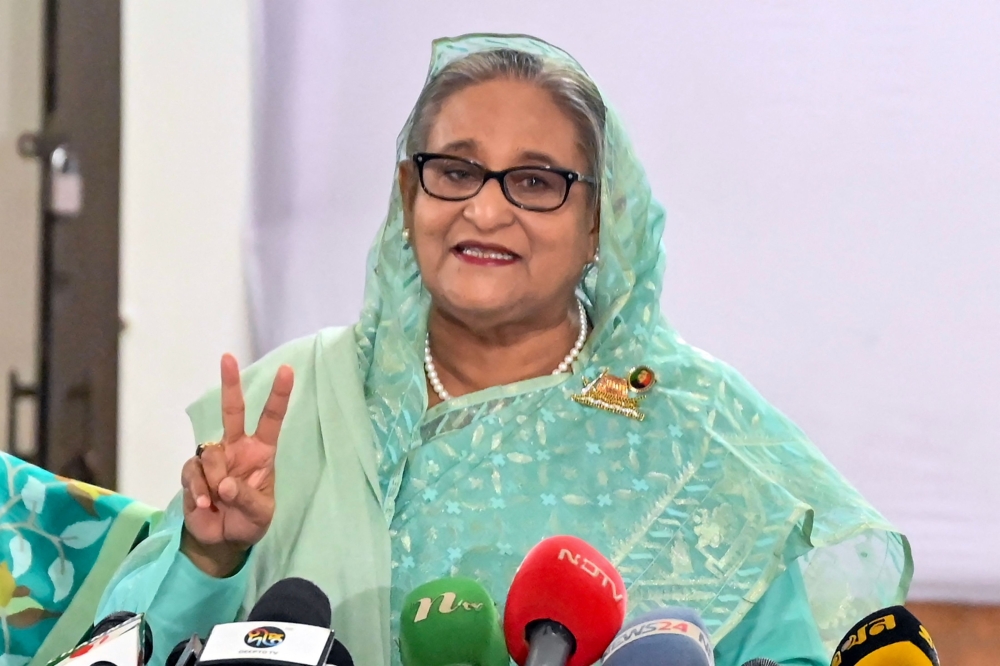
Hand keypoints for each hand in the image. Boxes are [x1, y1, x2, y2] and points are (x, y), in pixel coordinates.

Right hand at [180, 353, 293, 575]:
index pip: (271, 419)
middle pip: (232, 411)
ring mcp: (214, 460)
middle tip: (228, 357)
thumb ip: (247, 499)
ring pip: (210, 454)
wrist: (222, 541)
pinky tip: (204, 505)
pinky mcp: (193, 473)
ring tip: (220, 501)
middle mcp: (237, 449)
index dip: (279, 395)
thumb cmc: (250, 522)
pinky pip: (193, 473)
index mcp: (261, 453)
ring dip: (215, 479)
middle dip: (230, 384)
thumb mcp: (260, 514)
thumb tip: (225, 485)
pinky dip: (198, 490)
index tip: (287, 370)